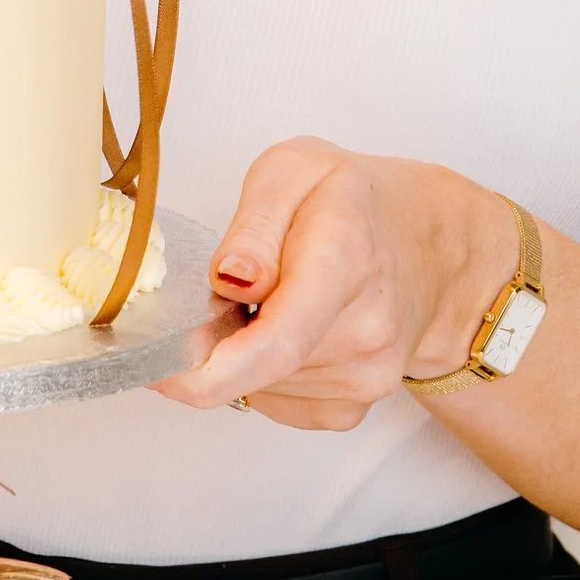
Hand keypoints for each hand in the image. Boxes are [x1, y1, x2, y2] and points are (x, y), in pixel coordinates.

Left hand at [156, 136, 519, 431]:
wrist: (426, 244)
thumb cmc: (352, 202)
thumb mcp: (292, 171)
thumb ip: (253, 225)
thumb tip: (228, 278)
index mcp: (343, 262)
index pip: (274, 342)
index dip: (199, 368)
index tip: (153, 363)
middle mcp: (365, 333)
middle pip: (250, 366)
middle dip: (214, 336)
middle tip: (231, 287)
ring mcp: (365, 379)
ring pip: (257, 386)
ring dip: (242, 350)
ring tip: (276, 298)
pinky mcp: (353, 409)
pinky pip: (275, 402)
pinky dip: (262, 371)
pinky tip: (290, 328)